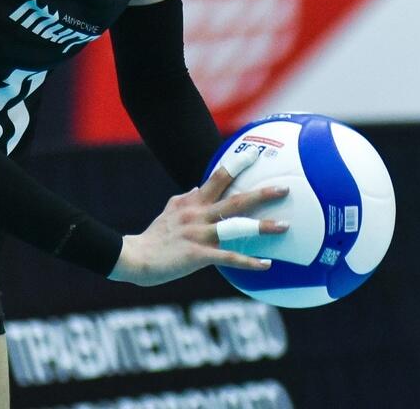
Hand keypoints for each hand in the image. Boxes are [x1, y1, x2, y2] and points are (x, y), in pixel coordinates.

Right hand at [108, 162, 289, 286]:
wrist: (134, 257)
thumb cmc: (154, 237)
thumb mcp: (169, 211)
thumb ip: (185, 199)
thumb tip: (197, 187)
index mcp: (193, 202)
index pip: (218, 177)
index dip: (238, 164)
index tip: (256, 153)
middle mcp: (198, 214)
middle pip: (235, 199)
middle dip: (262, 193)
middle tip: (285, 188)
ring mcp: (199, 234)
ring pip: (236, 227)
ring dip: (262, 227)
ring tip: (285, 226)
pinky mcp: (197, 256)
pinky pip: (228, 258)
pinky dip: (249, 262)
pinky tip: (267, 265)